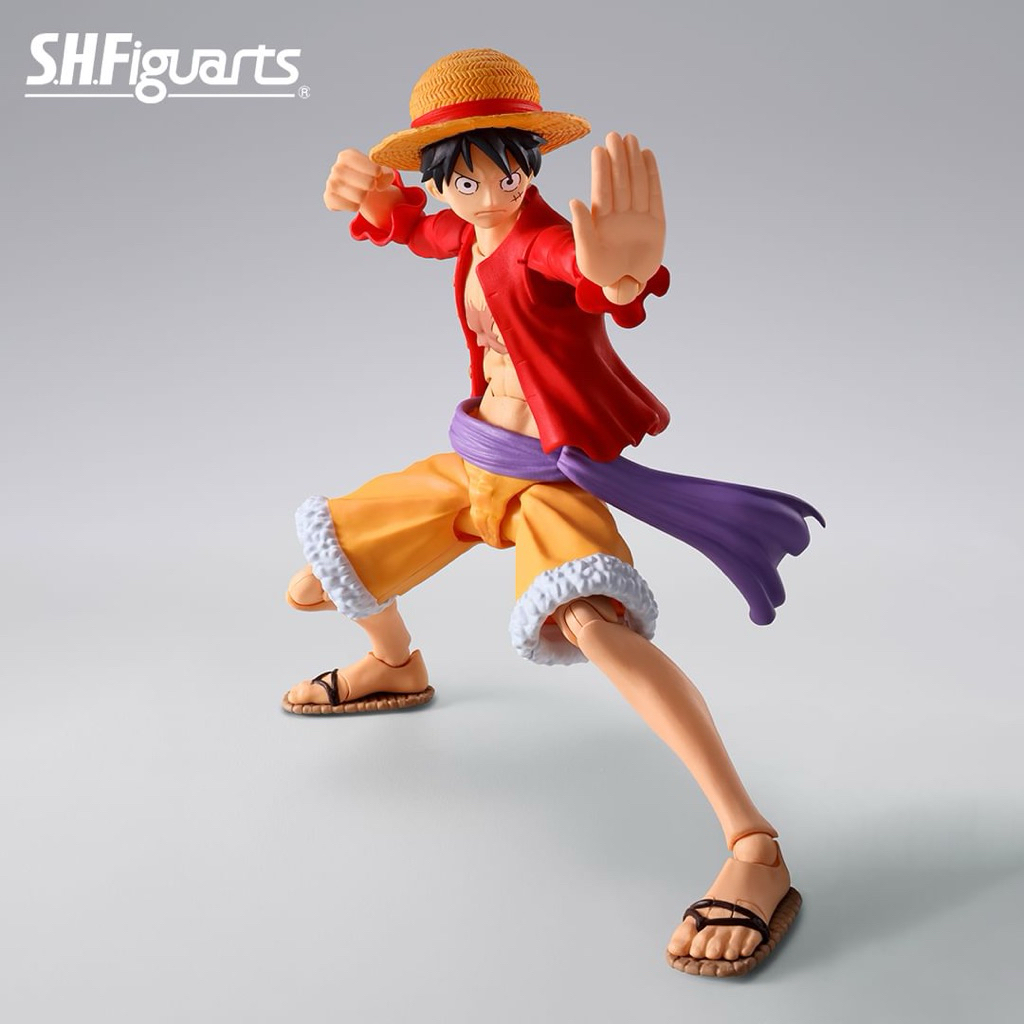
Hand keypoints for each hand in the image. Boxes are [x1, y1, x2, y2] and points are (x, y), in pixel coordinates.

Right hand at [323, 148, 396, 224]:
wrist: (351, 186)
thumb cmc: (367, 175)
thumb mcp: (379, 170)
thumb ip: (386, 173)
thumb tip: (380, 182)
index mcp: (347, 156)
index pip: (375, 170)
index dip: (379, 175)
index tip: (376, 174)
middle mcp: (336, 168)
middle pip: (369, 184)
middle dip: (372, 187)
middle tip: (367, 185)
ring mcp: (331, 183)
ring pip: (360, 197)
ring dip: (364, 197)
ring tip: (359, 191)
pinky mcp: (329, 198)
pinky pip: (353, 207)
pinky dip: (356, 206)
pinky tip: (351, 199)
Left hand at [569, 133, 665, 303]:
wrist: (624, 286)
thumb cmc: (601, 273)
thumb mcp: (586, 253)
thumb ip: (581, 228)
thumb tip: (573, 200)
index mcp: (602, 221)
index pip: (602, 190)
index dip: (601, 170)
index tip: (599, 149)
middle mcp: (620, 215)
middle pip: (619, 182)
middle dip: (617, 159)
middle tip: (614, 135)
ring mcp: (638, 217)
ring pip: (635, 184)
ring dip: (633, 162)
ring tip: (630, 139)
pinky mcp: (655, 223)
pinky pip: (654, 195)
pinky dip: (651, 176)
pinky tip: (647, 156)